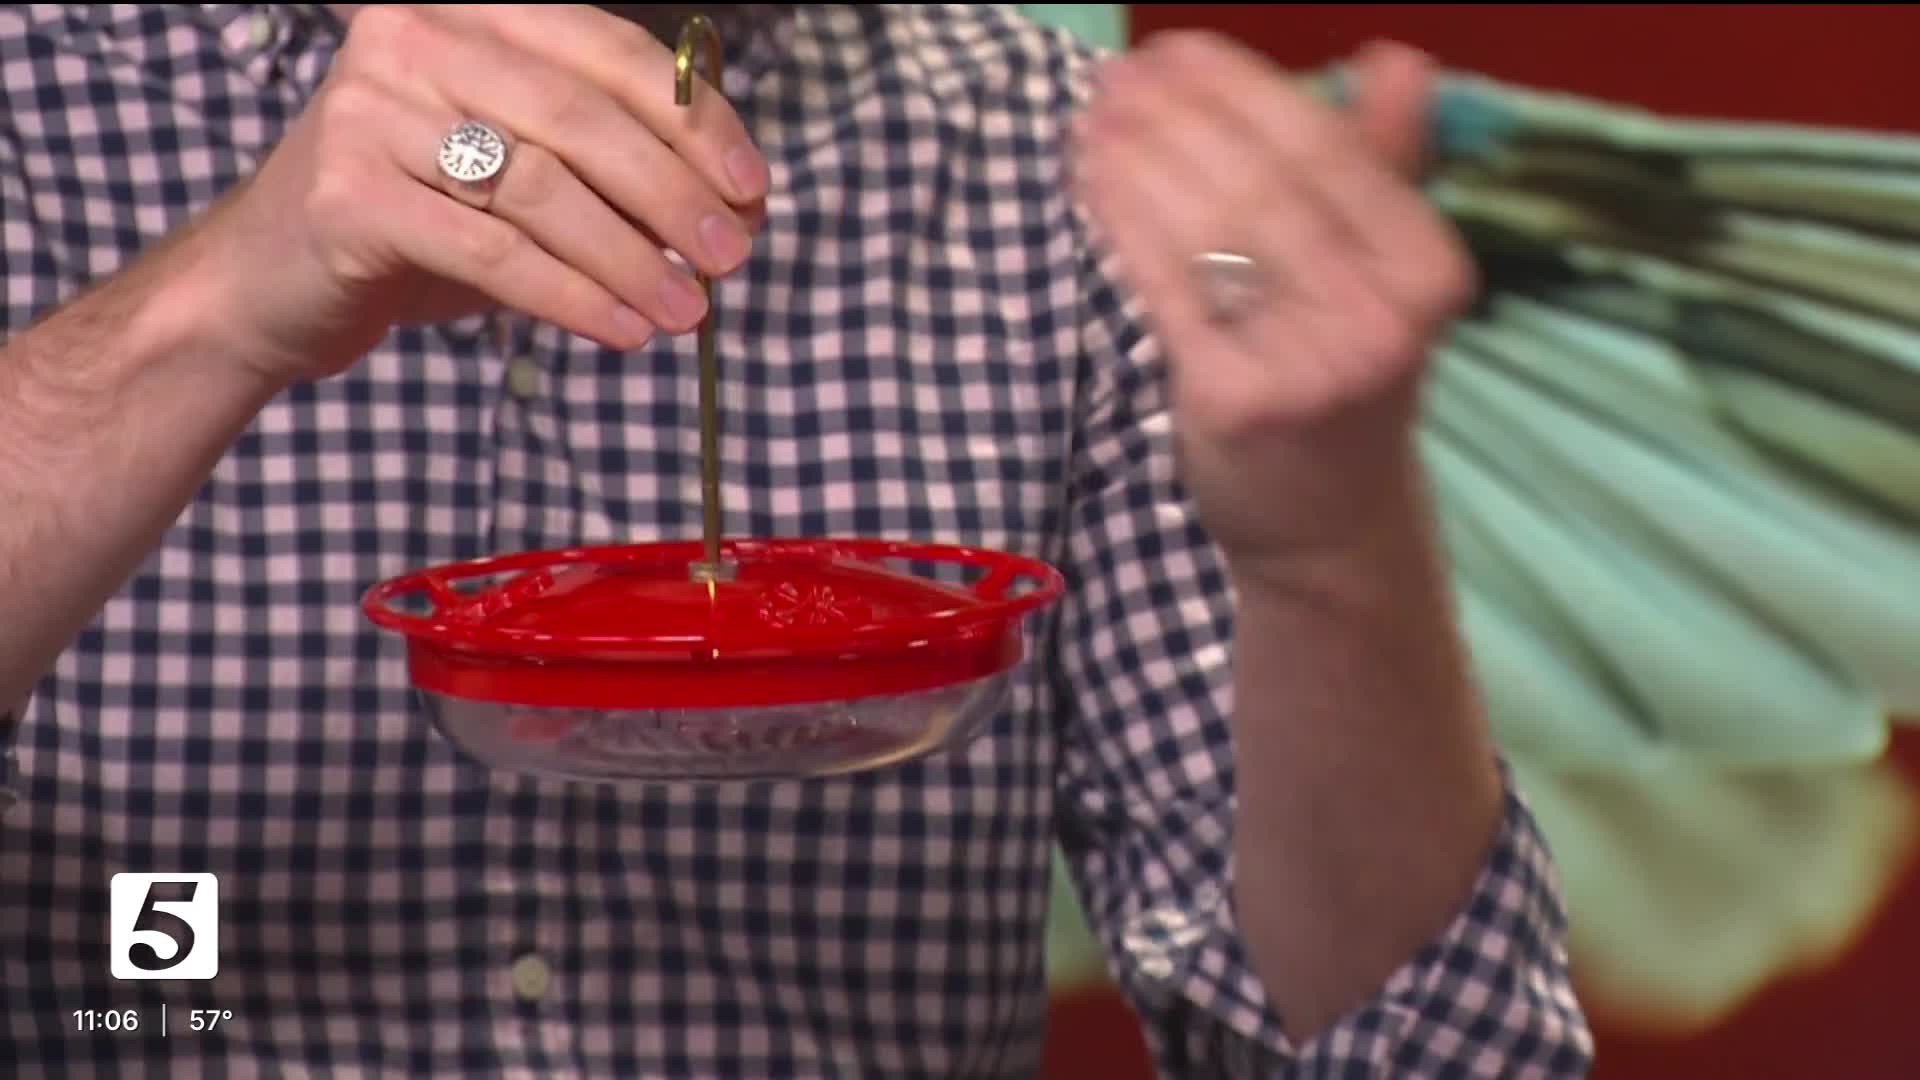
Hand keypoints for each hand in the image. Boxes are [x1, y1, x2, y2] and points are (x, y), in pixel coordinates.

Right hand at [199, 4, 766, 386]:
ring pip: (542, 188)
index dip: (692, 120)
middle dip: (673, 194)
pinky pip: (493, 252)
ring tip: (688, 311)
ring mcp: (370, 113)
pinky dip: (573, 297)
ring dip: (632, 258)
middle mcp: (411, 40)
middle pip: (581, 117)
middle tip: (733, 256)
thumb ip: (614, 175)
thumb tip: (739, 209)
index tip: (753, 188)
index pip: (607, 50)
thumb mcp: (520, 177)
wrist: (269, 284)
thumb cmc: (419, 225)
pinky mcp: (349, 197)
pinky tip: (623, 331)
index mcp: (466, 13)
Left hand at [1071, 34, 1475, 574]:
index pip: (1325, 151)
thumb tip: (1399, 60)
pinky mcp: (1236, 402)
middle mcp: (1382, 317)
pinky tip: (1090, 183)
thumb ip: (1384, 167)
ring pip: (1210, 231)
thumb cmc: (1344, 380)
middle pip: (1260, 185)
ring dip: (1138, 160)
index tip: (1178, 50)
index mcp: (1426, 268)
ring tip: (1090, 117)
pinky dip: (1122, 225)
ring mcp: (1311, 364)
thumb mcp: (1383, 278)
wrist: (1326, 524)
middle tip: (1113, 77)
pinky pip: (1167, 291)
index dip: (1243, 90)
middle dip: (1177, 118)